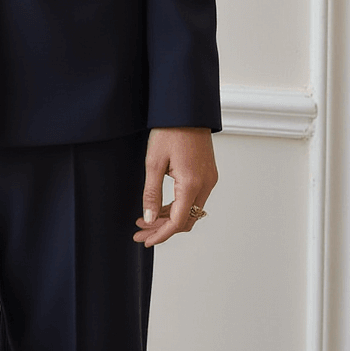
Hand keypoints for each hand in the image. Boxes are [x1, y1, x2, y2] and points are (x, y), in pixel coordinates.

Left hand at [135, 127, 217, 246]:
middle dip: (163, 229)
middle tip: (140, 232)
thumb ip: (152, 194)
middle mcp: (206, 184)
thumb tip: (150, 219)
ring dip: (169, 219)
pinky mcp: (208, 174)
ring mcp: (209, 180)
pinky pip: (194, 199)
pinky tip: (160, 208)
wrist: (186, 111)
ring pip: (191, 211)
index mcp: (192, 183)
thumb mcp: (153, 163)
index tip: (145, 240)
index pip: (178, 221)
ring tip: (145, 221)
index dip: (161, 234)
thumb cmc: (169, 131)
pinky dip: (178, 207)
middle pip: (186, 220)